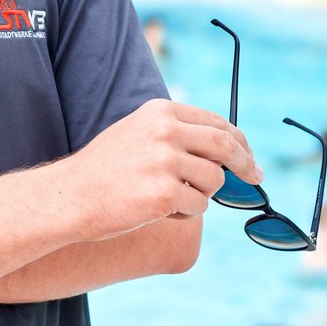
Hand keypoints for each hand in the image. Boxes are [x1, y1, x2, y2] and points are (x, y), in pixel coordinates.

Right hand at [57, 99, 259, 240]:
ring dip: (203, 195)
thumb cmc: (104, 170)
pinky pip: (199, 206)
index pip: (216, 121)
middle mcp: (165, 131)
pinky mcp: (164, 193)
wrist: (70, 196)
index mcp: (161, 112)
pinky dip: (187, 213)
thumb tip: (225, 146)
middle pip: (225, 145)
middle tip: (256, 177)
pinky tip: (160, 210)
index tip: (249, 156)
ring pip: (214, 181)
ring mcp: (165, 161)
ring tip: (172, 199)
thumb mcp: (138, 132)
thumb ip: (176, 132)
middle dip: (246, 164)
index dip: (239, 141)